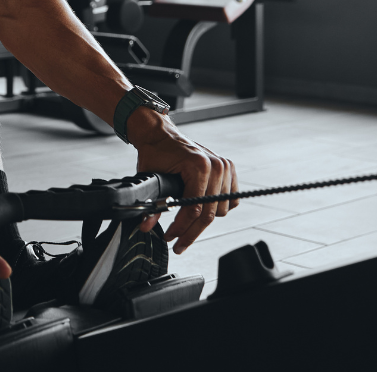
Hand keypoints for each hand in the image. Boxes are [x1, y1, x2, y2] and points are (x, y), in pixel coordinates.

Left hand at [129, 109, 237, 252]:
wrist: (160, 134)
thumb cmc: (156, 152)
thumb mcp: (151, 179)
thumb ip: (152, 205)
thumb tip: (147, 226)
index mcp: (199, 166)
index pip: (195, 209)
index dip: (182, 228)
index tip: (171, 238)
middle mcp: (216, 166)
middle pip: (209, 214)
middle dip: (191, 231)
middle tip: (178, 242)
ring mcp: (225, 167)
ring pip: (220, 210)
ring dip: (203, 221)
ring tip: (186, 224)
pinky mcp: (229, 169)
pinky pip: (230, 200)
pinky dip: (217, 208)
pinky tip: (201, 210)